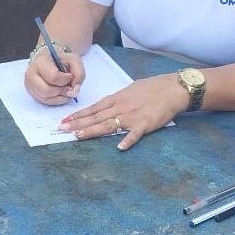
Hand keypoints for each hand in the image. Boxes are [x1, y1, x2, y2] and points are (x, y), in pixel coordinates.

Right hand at [25, 50, 85, 105]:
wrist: (51, 60)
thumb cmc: (61, 60)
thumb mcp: (74, 60)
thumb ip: (79, 73)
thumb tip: (74, 89)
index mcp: (40, 62)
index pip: (53, 77)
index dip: (65, 79)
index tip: (70, 76)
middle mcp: (31, 74)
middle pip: (47, 91)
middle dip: (62, 91)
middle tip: (69, 87)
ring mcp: (30, 86)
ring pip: (47, 99)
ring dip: (61, 96)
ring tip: (66, 89)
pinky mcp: (33, 94)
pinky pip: (46, 102)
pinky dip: (57, 100)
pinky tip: (61, 93)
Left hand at [59, 74, 188, 149]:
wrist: (171, 89)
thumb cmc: (152, 88)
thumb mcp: (130, 89)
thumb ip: (118, 99)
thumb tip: (107, 105)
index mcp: (117, 98)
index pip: (94, 108)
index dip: (79, 115)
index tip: (66, 120)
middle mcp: (121, 107)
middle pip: (96, 117)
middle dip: (78, 123)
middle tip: (63, 129)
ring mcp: (132, 116)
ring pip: (109, 125)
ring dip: (93, 131)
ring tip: (79, 136)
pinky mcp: (145, 124)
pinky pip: (135, 134)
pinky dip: (127, 140)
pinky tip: (119, 147)